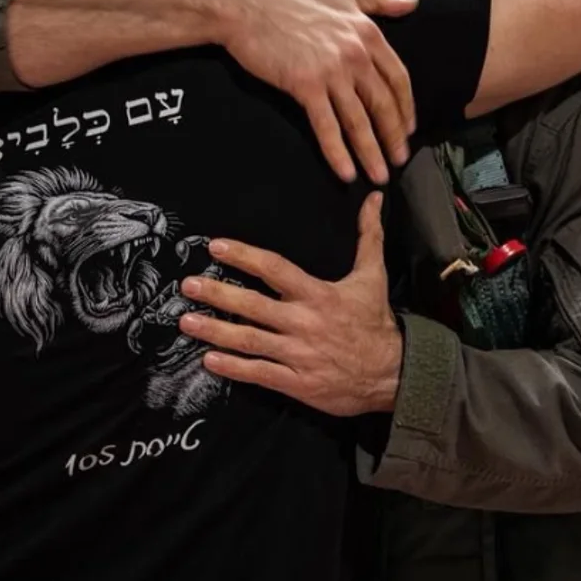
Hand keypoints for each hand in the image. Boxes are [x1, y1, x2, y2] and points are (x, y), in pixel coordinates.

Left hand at [178, 193, 401, 416]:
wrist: (393, 373)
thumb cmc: (376, 322)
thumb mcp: (373, 276)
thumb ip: (368, 235)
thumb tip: (374, 198)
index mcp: (318, 294)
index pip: (274, 269)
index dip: (244, 257)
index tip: (216, 247)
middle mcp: (303, 322)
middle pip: (252, 305)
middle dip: (217, 294)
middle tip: (187, 285)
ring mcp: (298, 354)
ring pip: (248, 340)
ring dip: (214, 331)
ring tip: (186, 321)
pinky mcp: (297, 383)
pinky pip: (259, 373)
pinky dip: (232, 368)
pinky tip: (208, 360)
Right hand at [221, 0, 418, 184]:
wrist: (245, 4)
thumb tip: (412, 3)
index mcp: (367, 32)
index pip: (398, 78)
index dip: (406, 108)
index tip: (408, 129)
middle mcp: (355, 54)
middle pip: (383, 105)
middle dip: (394, 137)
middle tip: (399, 160)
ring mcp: (331, 71)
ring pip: (359, 121)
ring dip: (371, 153)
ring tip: (379, 175)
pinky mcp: (305, 85)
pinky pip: (327, 126)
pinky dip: (338, 153)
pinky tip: (346, 173)